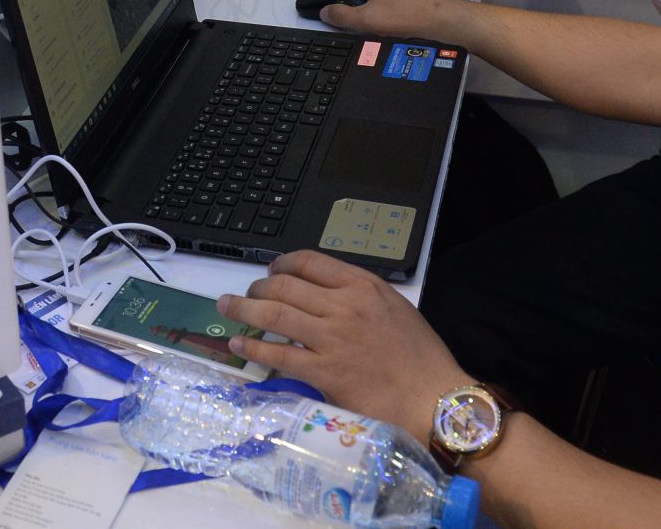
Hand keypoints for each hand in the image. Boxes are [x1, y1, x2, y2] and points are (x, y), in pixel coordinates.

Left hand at [219, 251, 468, 442]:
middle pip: (284, 285)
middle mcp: (344, 306)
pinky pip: (279, 354)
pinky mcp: (324, 372)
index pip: (309, 262)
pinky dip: (254, 346)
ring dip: (243, 309)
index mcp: (362, 285)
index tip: (271, 271)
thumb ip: (358, 296)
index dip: (281, 264)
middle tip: (245, 294)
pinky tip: (240, 343)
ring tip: (227, 308)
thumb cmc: (420, 355)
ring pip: (274, 315)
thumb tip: (322, 294)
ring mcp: (331, 339)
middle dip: (256, 287)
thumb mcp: (393, 307)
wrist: (433, 398)